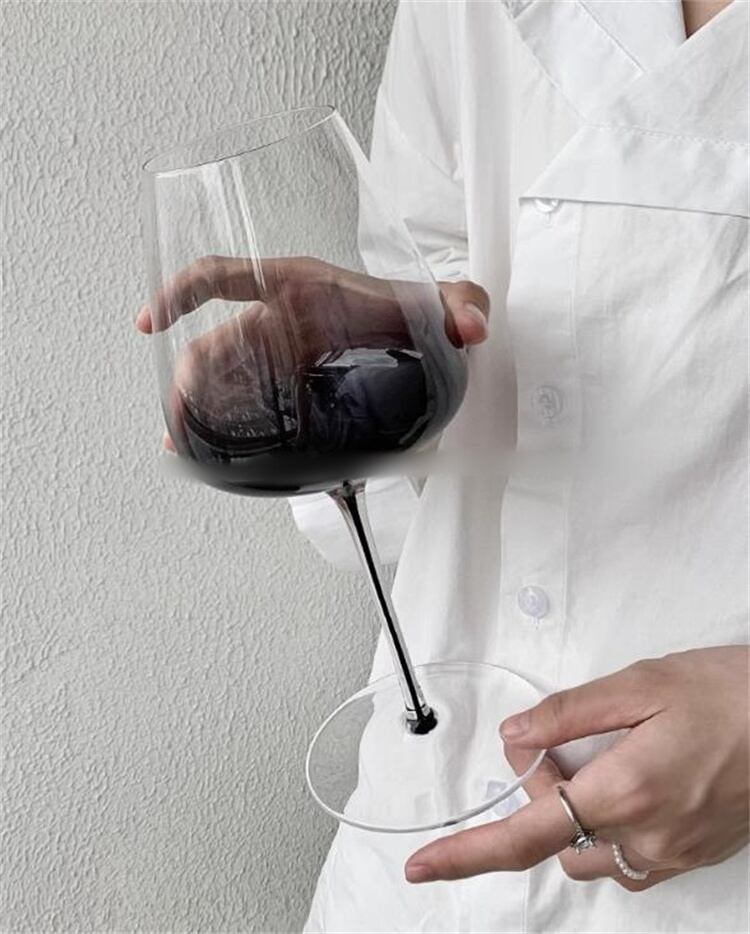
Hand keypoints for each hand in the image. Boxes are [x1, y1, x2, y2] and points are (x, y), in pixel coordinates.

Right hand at [134, 255, 488, 449]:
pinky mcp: (288, 383)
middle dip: (188, 381)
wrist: (419, 330)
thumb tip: (472, 327)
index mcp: (296, 286)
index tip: (150, 322)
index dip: (181, 292)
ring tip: (183, 444)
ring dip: (198, 408)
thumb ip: (462, 304)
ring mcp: (279, 352)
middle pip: (215, 344)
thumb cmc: (415, 305)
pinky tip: (211, 452)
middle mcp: (279, 317)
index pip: (225, 275)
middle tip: (178, 422)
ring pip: (223, 378)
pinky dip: (224, 422)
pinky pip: (246, 400)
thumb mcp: (438, 301)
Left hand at [405, 646, 748, 890]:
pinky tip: (626, 787)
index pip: (525, 833)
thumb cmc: (729, 693)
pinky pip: (628, 860)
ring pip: (589, 853)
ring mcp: (673, 855)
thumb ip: (568, 714)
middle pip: (554, 837)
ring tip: (593, 762)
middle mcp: (646, 836)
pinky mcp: (694, 857)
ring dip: (571, 816)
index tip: (422, 865)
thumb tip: (513, 737)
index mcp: (625, 790)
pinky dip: (607, 829)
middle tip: (553, 744)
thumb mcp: (641, 684)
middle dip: (537, 795)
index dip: (467, 853)